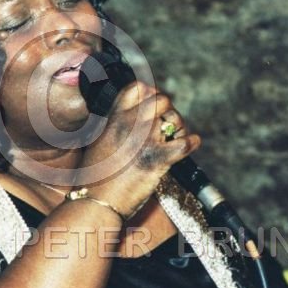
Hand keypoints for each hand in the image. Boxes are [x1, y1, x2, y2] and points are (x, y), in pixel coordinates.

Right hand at [76, 81, 200, 218]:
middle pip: (161, 99)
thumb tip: (128, 120)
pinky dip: (192, 142)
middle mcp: (131, 123)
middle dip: (168, 109)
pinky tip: (191, 144)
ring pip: (175, 119)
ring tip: (177, 136)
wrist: (96, 200)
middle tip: (167, 122)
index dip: (150, 91)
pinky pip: (184, 143)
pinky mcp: (158, 159)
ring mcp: (145, 140)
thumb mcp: (99, 140)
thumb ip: (115, 125)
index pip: (137, 88)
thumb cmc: (95, 176)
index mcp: (115, 117)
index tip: (153, 102)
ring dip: (180, 126)